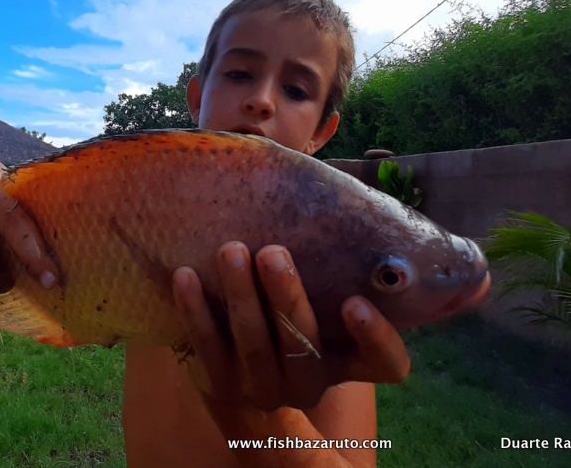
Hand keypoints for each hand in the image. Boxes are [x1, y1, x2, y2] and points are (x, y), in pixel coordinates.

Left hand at [172, 241, 409, 411]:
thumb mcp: (323, 308)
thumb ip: (333, 268)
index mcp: (347, 363)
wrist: (245, 389)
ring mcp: (263, 388)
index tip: (355, 302)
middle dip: (287, 297)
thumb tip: (320, 180)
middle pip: (303, 345)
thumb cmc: (294, 325)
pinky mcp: (221, 385)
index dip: (376, 339)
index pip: (384, 365)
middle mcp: (309, 382)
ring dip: (241, 295)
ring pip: (253, 344)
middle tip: (273, 253)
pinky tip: (185, 277)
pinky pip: (207, 346)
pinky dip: (196, 311)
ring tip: (231, 251)